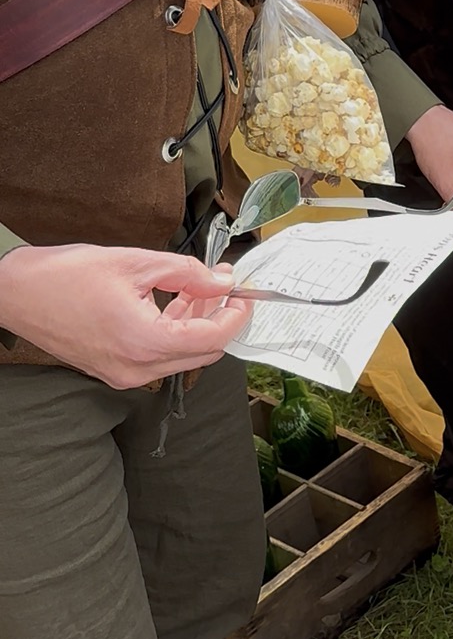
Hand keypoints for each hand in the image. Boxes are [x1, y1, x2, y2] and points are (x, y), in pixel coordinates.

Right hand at [0, 244, 251, 387]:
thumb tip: (222, 282)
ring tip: (199, 285)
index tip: (244, 293)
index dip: (236, 315)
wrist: (16, 294)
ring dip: (196, 322)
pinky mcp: (114, 370)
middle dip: (219, 317)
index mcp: (145, 343)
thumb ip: (187, 273)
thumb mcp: (135, 263)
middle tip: (222, 283)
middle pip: (202, 352)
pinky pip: (159, 356)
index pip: (213, 338)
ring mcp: (124, 375)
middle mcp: (137, 369)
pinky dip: (173, 331)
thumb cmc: (64, 276)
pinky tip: (175, 301)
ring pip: (181, 355)